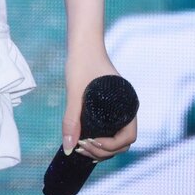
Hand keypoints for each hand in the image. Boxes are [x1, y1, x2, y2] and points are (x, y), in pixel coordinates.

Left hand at [62, 46, 137, 161]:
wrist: (82, 43)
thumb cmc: (82, 62)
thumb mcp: (75, 92)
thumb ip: (71, 120)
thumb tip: (68, 148)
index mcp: (127, 105)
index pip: (127, 138)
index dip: (110, 146)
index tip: (89, 142)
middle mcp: (126, 109)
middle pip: (122, 143)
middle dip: (103, 151)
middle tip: (80, 148)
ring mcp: (118, 108)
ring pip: (115, 138)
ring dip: (100, 148)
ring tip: (79, 147)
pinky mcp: (109, 106)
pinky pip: (109, 128)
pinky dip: (99, 138)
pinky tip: (84, 139)